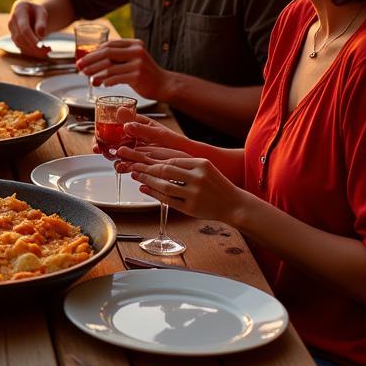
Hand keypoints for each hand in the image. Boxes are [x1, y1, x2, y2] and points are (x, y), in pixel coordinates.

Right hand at [8, 0, 51, 58]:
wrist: (31, 13)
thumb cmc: (37, 12)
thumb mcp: (42, 13)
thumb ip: (42, 22)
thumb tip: (40, 34)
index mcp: (19, 10)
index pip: (23, 28)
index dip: (31, 38)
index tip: (40, 45)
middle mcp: (12, 20)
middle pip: (20, 37)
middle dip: (33, 46)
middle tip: (49, 49)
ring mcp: (11, 30)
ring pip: (20, 44)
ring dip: (33, 50)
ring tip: (48, 49)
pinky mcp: (14, 38)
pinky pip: (21, 48)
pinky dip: (32, 52)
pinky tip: (42, 50)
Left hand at [78, 37, 169, 101]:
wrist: (163, 85)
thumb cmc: (144, 74)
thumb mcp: (132, 60)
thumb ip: (117, 58)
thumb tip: (91, 61)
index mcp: (134, 44)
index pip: (109, 45)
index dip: (93, 52)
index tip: (82, 59)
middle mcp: (136, 51)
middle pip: (107, 53)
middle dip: (90, 61)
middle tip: (79, 67)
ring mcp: (138, 63)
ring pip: (110, 67)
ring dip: (96, 73)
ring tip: (89, 78)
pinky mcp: (138, 76)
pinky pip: (116, 78)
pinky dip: (107, 81)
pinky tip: (102, 84)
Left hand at [112, 142, 243, 222]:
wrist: (235, 204)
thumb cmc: (217, 184)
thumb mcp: (204, 167)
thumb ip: (184, 164)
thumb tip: (158, 161)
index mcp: (201, 164)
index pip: (171, 160)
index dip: (152, 158)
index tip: (138, 156)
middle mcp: (198, 178)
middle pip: (165, 171)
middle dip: (145, 167)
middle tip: (130, 164)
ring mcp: (194, 195)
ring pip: (164, 186)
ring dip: (147, 181)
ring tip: (135, 175)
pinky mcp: (191, 209)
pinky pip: (168, 201)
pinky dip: (154, 194)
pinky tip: (144, 189)